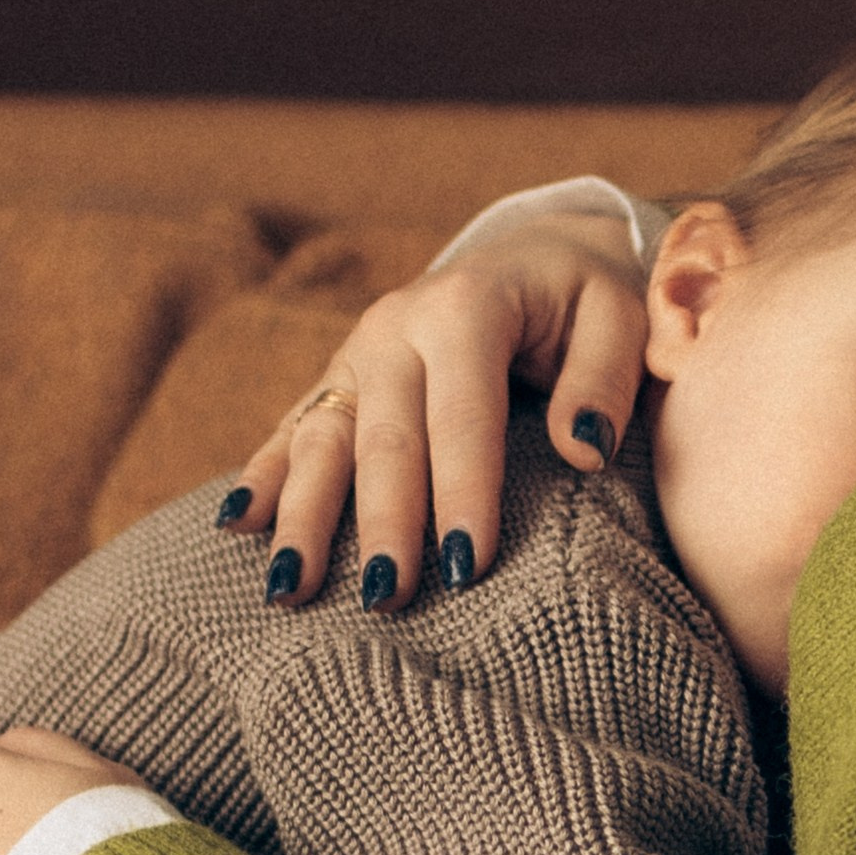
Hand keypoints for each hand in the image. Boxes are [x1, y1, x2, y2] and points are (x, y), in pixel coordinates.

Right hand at [222, 208, 650, 611]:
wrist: (539, 255)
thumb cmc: (587, 300)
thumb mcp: (621, 316)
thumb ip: (603, 377)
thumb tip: (582, 449)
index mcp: (465, 307)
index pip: (462, 415)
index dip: (463, 491)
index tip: (465, 566)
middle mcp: (396, 325)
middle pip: (384, 439)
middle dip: (382, 522)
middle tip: (385, 600)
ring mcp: (358, 353)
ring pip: (322, 440)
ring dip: (303, 516)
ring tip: (290, 589)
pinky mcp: (339, 378)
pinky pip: (293, 428)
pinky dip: (263, 475)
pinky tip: (234, 524)